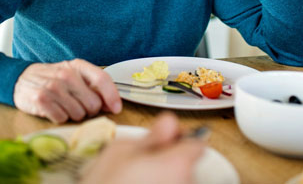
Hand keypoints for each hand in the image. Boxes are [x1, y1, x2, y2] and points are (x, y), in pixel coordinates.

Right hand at [13, 59, 121, 123]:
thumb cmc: (53, 78)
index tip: (117, 109)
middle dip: (89, 110)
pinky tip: (53, 108)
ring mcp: (53, 87)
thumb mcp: (73, 74)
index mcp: (77, 66)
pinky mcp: (41, 100)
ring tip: (63, 105)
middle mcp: (66, 75)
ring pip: (78, 114)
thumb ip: (93, 86)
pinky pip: (62, 119)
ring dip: (73, 114)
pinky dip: (60, 117)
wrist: (20, 79)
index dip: (112, 96)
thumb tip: (113, 105)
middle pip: (93, 104)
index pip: (102, 79)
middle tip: (78, 105)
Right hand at [80, 112, 205, 183]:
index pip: (196, 143)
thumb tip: (169, 123)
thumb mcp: (120, 150)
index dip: (181, 139)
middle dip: (169, 159)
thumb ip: (151, 135)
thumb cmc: (106, 183)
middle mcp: (187, 182)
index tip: (169, 140)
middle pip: (187, 164)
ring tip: (136, 179)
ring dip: (163, 176)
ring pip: (178, 179)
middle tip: (142, 162)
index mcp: (177, 163)